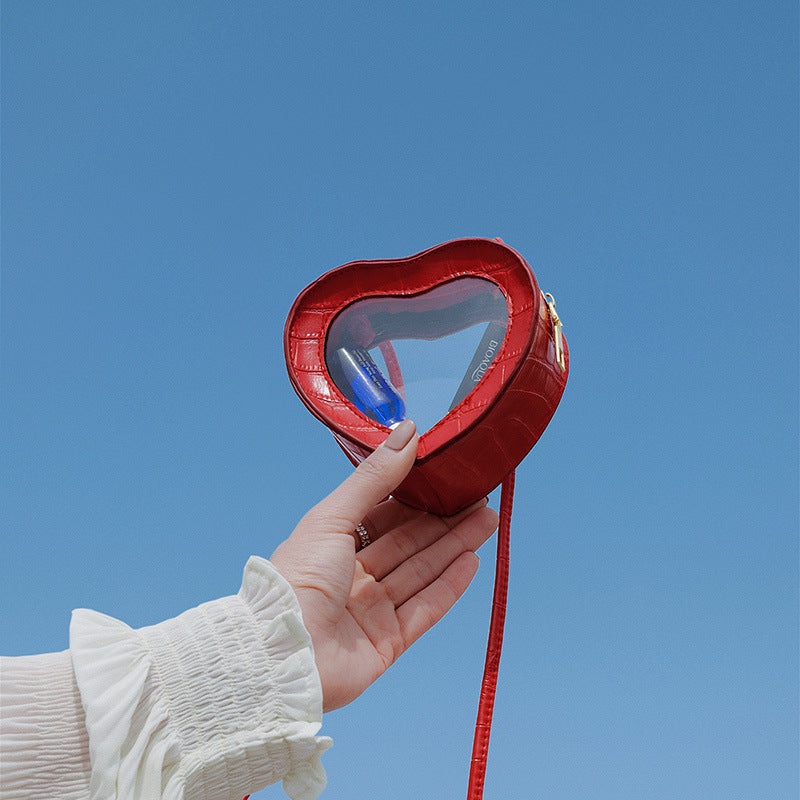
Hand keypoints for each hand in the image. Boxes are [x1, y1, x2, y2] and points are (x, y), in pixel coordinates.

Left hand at [270, 419, 497, 711]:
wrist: (282, 653)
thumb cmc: (297, 579)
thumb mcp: (334, 516)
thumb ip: (374, 478)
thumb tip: (408, 431)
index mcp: (335, 545)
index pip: (387, 516)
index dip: (419, 498)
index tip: (449, 478)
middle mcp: (355, 576)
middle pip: (411, 543)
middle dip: (446, 520)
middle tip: (482, 498)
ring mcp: (372, 610)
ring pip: (423, 571)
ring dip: (456, 546)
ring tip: (489, 521)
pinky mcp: (387, 642)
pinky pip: (425, 608)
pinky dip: (450, 586)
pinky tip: (472, 562)